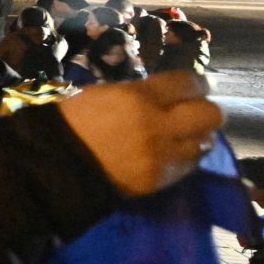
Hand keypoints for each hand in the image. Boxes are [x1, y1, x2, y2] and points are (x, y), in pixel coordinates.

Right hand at [58, 72, 223, 197]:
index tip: (196, 87)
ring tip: (183, 137)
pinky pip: (186, 166)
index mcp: (139, 97)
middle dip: (205, 111)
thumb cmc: (73, 121)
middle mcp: (157, 125)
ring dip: (196, 137)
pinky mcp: (158, 180)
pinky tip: (170, 155)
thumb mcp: (106, 94)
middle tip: (193, 113)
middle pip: (209, 114)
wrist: (53, 164)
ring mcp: (160, 155)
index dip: (197, 84)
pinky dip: (183, 158)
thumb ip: (141, 93)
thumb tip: (168, 95)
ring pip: (203, 143)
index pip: (189, 83)